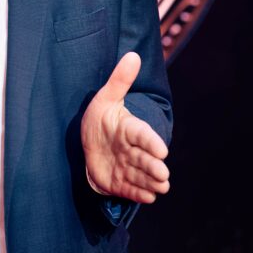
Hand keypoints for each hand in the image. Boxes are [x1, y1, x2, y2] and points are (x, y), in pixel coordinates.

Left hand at [81, 52, 169, 203]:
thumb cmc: (100, 119)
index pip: (142, 135)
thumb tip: (133, 55)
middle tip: (163, 174)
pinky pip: (130, 189)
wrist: (89, 145)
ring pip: (141, 175)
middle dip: (154, 166)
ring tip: (161, 186)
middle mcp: (132, 150)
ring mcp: (127, 167)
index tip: (161, 149)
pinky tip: (147, 197)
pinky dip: (138, 193)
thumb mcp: (105, 99)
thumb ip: (120, 80)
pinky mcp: (121, 182)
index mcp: (130, 129)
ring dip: (150, 181)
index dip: (150, 142)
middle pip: (145, 158)